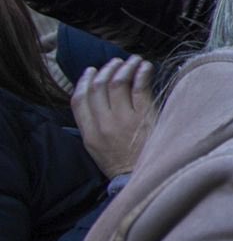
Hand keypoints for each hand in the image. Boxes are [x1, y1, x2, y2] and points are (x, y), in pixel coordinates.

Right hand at [72, 56, 154, 176]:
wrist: (143, 180)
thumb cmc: (124, 165)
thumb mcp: (99, 150)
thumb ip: (94, 127)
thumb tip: (97, 100)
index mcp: (89, 134)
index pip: (78, 101)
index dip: (83, 81)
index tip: (91, 70)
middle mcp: (104, 124)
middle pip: (98, 87)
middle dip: (106, 70)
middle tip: (116, 62)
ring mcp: (124, 119)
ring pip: (118, 82)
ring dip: (125, 67)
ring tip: (133, 60)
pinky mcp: (145, 117)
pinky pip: (140, 87)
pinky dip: (142, 72)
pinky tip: (145, 67)